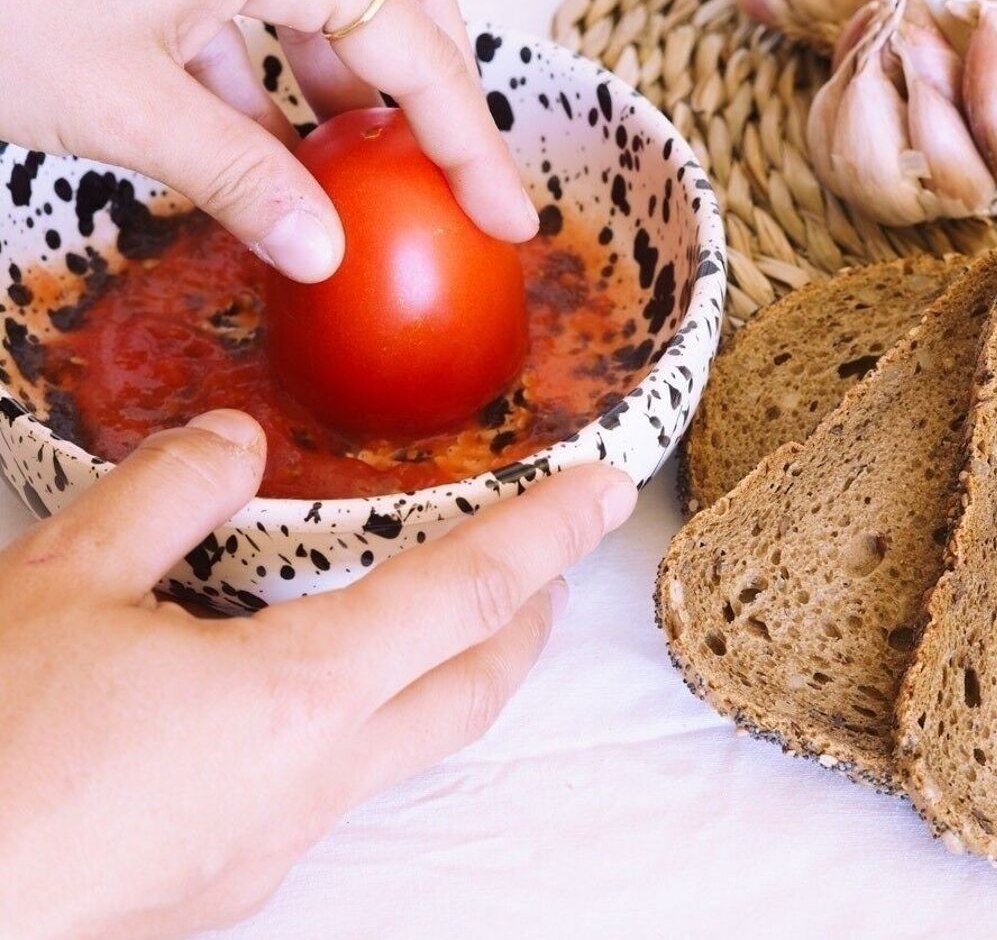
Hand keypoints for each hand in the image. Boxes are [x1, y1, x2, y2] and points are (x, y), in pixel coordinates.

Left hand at [0, 0, 538, 282]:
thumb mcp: (124, 108)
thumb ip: (243, 180)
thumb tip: (324, 249)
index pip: (415, 48)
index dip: (471, 144)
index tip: (509, 216)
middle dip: (441, 92)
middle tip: (461, 181)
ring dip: (363, 84)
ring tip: (379, 174)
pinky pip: (263, 0)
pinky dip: (283, 75)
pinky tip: (274, 143)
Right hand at [0, 410, 635, 938]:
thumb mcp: (61, 586)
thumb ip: (166, 496)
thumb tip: (232, 442)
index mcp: (294, 703)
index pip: (461, 596)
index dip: (545, 533)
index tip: (606, 492)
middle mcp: (310, 786)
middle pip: (469, 691)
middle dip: (528, 620)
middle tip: (552, 561)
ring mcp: (272, 848)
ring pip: (406, 744)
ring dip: (446, 671)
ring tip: (432, 615)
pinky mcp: (225, 882)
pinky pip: (330, 785)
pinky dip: (357, 717)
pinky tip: (298, 690)